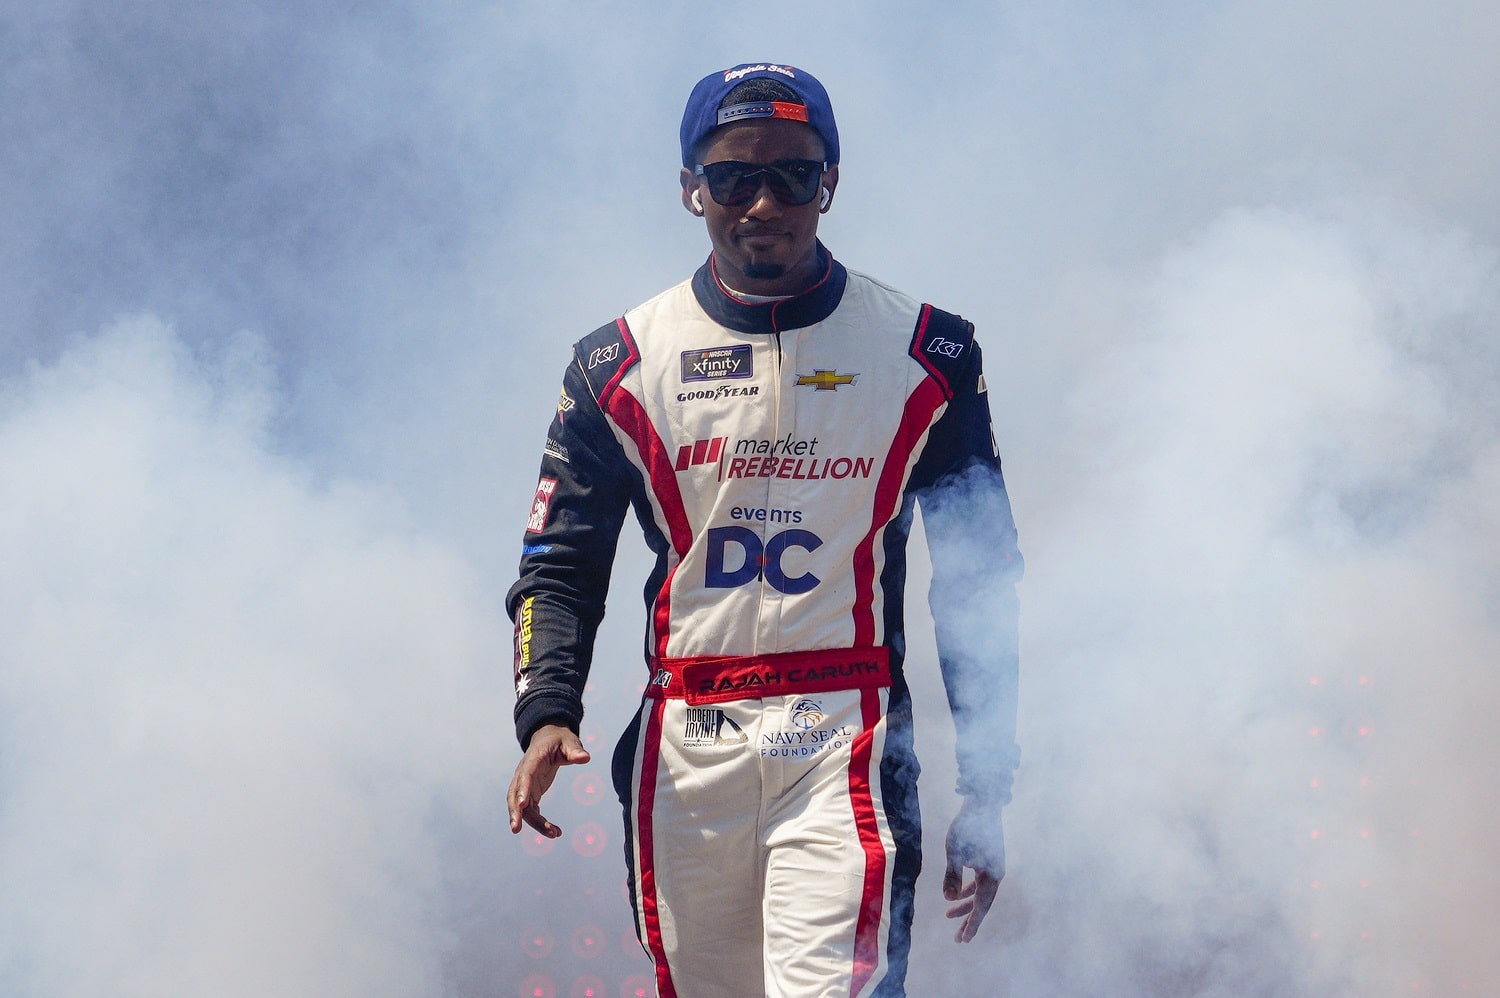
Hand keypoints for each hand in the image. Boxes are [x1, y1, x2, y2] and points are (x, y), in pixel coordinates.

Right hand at [507, 723, 590, 838]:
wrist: (548, 739)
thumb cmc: (559, 740)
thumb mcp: (569, 742)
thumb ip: (575, 751)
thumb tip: (585, 758)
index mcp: (533, 760)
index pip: (525, 776)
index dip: (522, 789)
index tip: (521, 804)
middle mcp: (524, 774)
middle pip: (514, 795)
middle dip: (515, 812)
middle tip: (516, 829)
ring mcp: (525, 785)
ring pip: (522, 808)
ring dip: (533, 823)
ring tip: (554, 834)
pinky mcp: (531, 793)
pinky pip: (531, 811)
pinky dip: (540, 823)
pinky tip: (555, 832)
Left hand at [942, 797, 1004, 942]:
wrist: (982, 803)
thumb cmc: (967, 827)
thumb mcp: (954, 853)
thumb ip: (952, 876)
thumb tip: (949, 900)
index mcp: (991, 876)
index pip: (981, 907)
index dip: (971, 925)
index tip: (963, 940)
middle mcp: (996, 874)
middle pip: (982, 904)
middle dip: (969, 920)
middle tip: (958, 939)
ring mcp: (993, 867)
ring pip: (980, 893)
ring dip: (966, 905)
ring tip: (948, 915)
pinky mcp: (988, 859)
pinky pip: (979, 882)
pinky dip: (968, 890)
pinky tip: (956, 895)